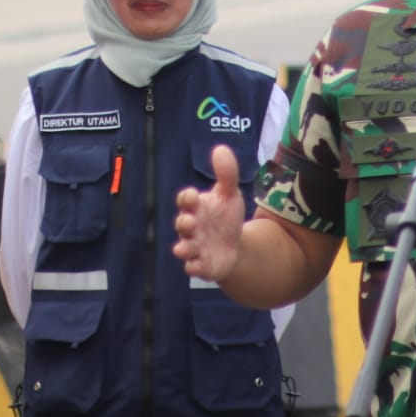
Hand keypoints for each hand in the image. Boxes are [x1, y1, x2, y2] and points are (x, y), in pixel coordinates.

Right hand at [171, 144, 244, 281]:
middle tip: (191, 222)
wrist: (234, 245)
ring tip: (187, 248)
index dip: (186, 198)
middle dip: (184, 223)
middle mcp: (191, 227)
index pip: (185, 200)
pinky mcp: (201, 264)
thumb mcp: (229, 194)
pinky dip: (194, 267)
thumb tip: (220, 148)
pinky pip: (193, 268)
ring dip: (184, 248)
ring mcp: (194, 246)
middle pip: (181, 224)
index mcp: (196, 207)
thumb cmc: (225, 217)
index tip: (193, 196)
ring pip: (183, 248)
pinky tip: (199, 265)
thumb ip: (226, 173)